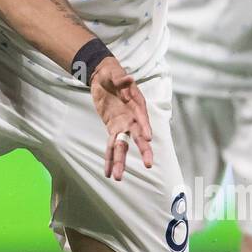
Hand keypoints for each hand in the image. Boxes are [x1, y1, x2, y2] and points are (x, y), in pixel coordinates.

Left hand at [89, 58, 152, 179]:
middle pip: (138, 136)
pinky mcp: (112, 129)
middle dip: (143, 150)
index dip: (145, 127)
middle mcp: (132, 118)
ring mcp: (122, 125)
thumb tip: (128, 78)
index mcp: (136, 104)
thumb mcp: (114, 73)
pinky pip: (111, 146)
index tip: (148, 138)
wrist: (102, 76)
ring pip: (123, 146)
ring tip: (118, 178)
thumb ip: (120, 78)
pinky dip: (109, 158)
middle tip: (148, 164)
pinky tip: (108, 172)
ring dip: (120, 161)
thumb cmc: (112, 73)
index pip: (142, 117)